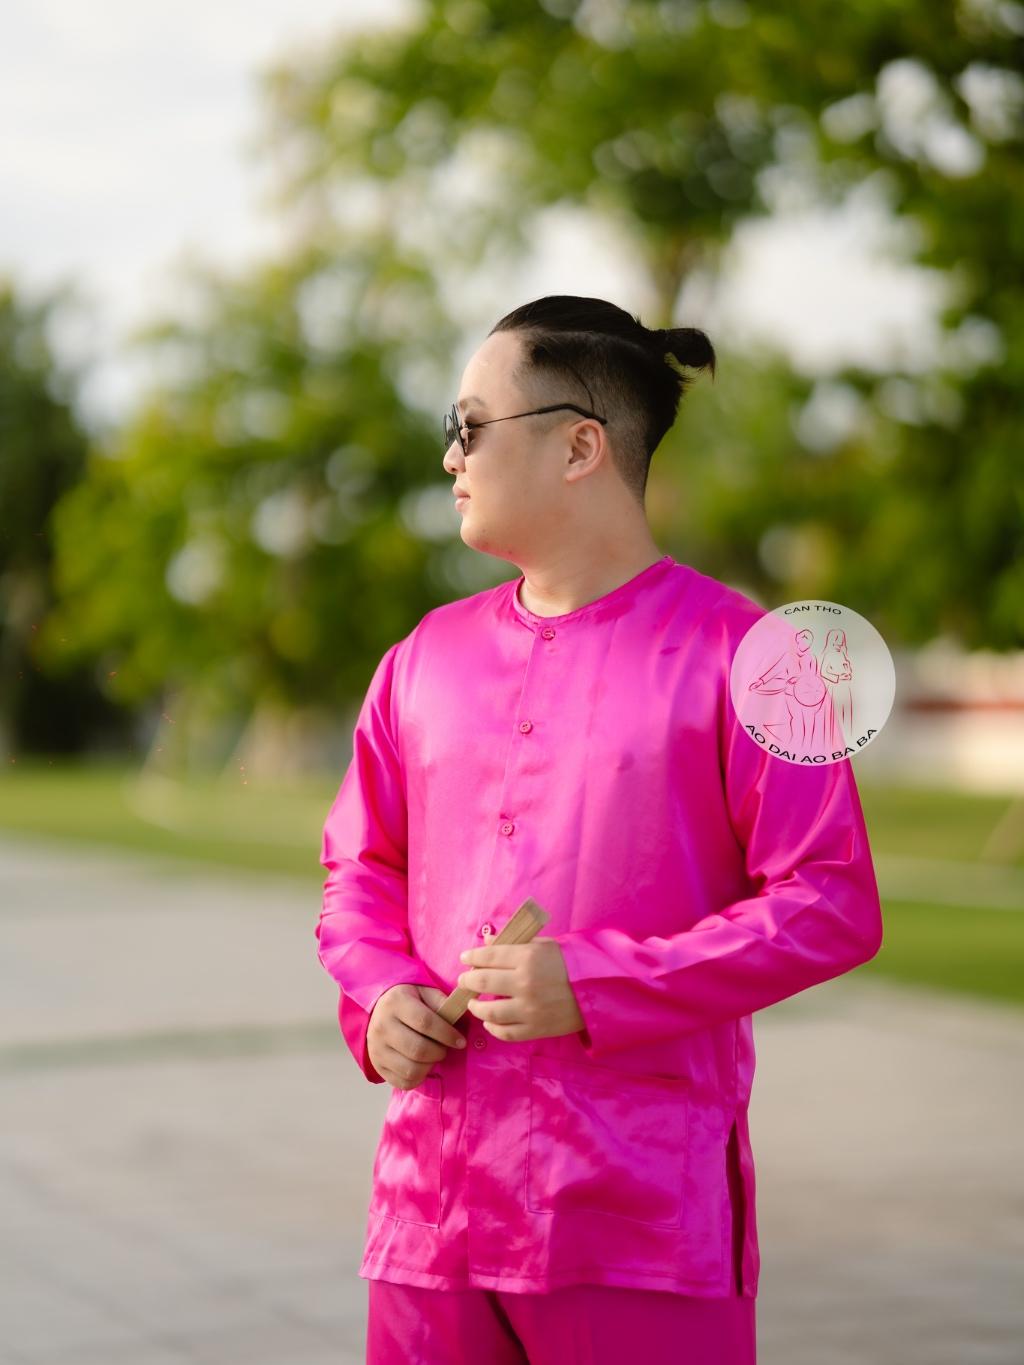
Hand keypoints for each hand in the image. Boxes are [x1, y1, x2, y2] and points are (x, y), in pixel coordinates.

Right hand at [367, 983, 466, 1089]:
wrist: (379, 1012)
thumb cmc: (408, 1002)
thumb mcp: (423, 992)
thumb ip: (440, 1001)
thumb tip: (457, 1014)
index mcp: (395, 1003)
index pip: (425, 1022)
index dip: (447, 1034)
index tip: (460, 1041)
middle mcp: (382, 1027)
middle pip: (418, 1049)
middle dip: (439, 1052)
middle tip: (445, 1048)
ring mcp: (377, 1049)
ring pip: (411, 1069)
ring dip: (430, 1066)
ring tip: (433, 1056)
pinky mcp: (377, 1066)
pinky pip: (403, 1082)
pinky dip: (419, 1078)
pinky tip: (422, 1066)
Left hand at [456, 937, 584, 1042]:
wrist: (599, 991)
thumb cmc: (571, 963)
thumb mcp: (544, 945)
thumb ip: (514, 943)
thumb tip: (487, 940)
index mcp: (528, 958)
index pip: (489, 956)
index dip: (472, 956)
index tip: (464, 957)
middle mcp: (525, 983)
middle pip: (483, 981)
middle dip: (468, 980)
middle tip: (464, 980)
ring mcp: (529, 1009)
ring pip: (490, 1011)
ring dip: (476, 1007)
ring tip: (473, 1003)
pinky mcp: (536, 1029)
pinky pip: (506, 1032)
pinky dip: (493, 1028)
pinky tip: (489, 1022)